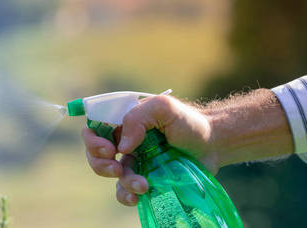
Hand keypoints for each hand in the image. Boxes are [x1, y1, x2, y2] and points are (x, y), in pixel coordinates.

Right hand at [82, 95, 216, 205]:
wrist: (213, 145)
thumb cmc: (188, 122)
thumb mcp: (164, 108)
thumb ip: (139, 117)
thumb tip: (123, 146)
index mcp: (124, 121)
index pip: (95, 128)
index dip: (93, 140)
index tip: (109, 149)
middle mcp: (125, 141)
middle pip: (95, 154)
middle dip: (100, 163)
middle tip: (117, 168)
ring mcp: (134, 162)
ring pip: (111, 175)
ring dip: (122, 182)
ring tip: (143, 185)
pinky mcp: (144, 179)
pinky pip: (125, 191)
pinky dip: (126, 196)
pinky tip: (137, 198)